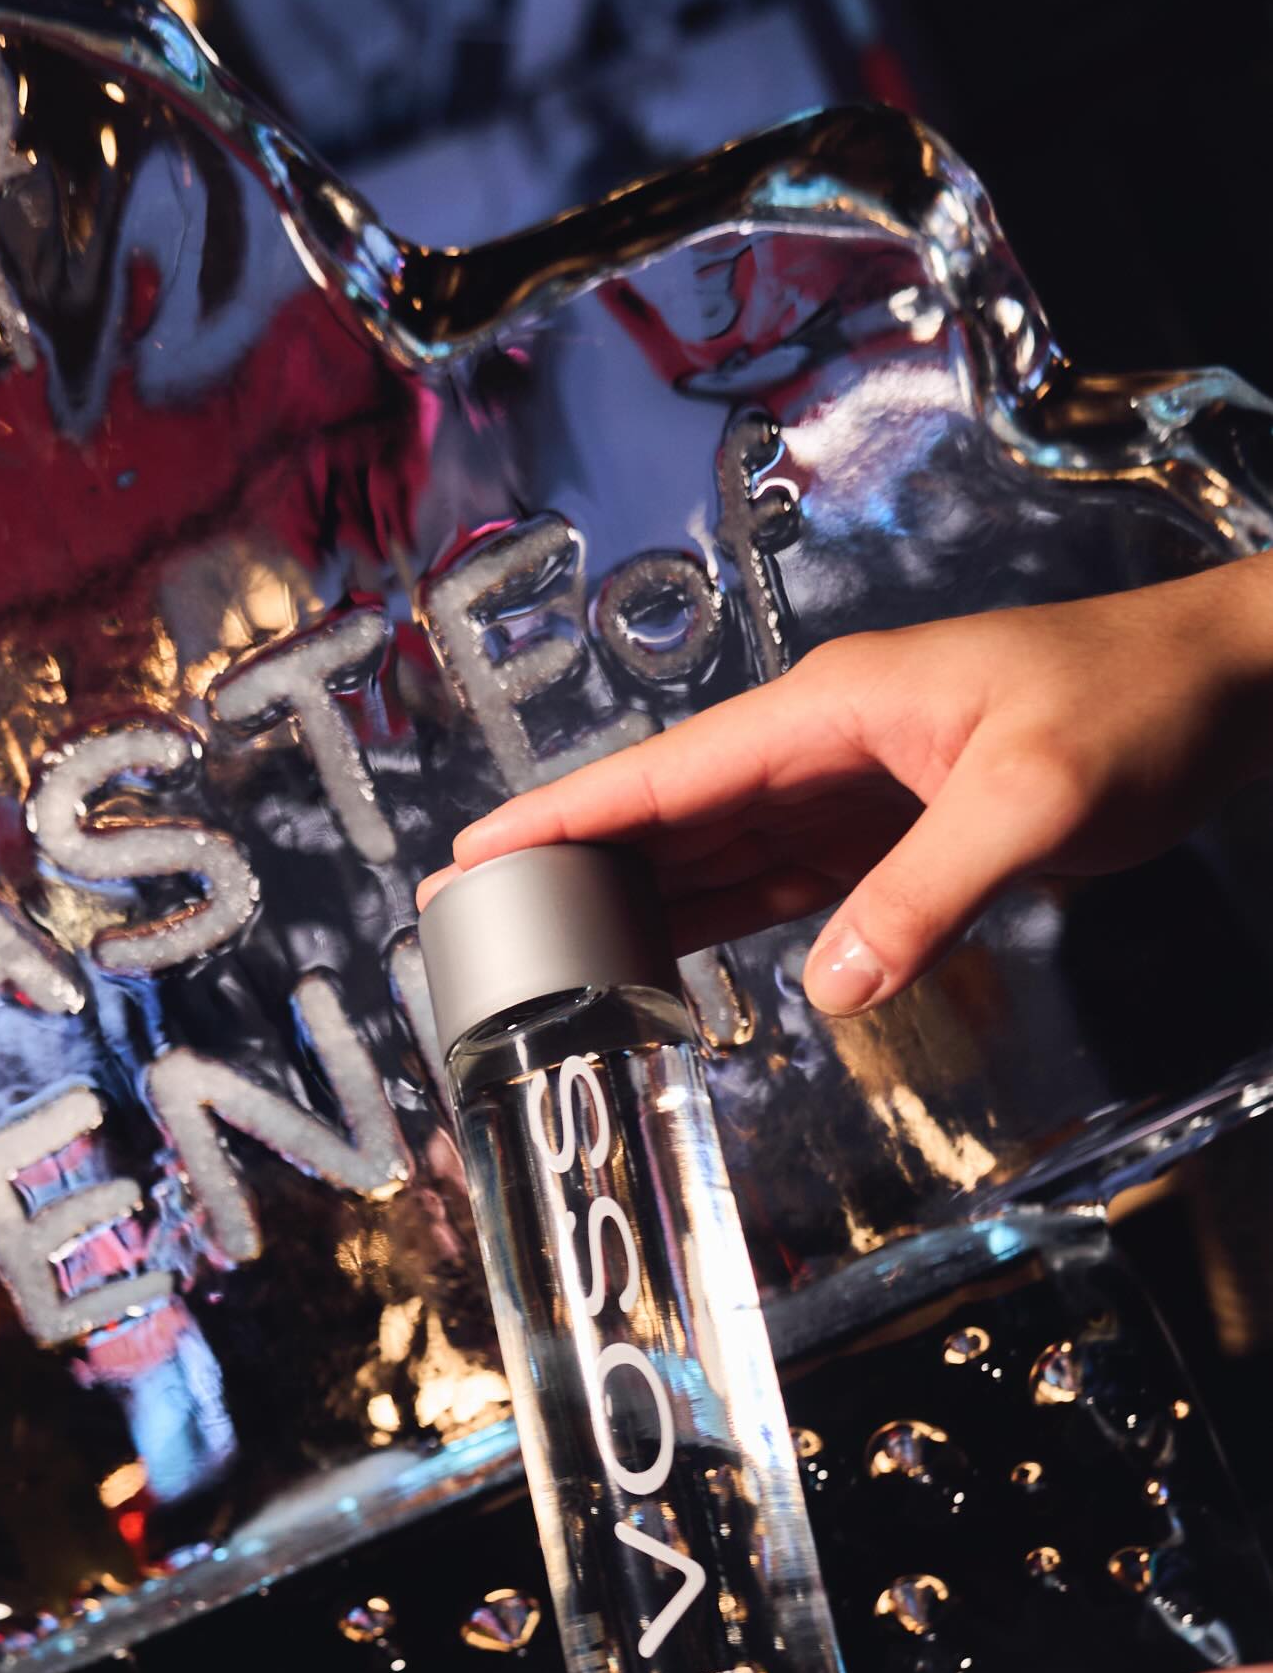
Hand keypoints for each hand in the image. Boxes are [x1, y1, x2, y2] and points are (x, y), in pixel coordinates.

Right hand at [429, 560, 1272, 1014]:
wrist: (1224, 687)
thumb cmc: (1136, 704)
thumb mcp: (1036, 800)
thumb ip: (928, 893)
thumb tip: (829, 985)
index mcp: (829, 710)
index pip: (666, 773)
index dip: (565, 818)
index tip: (474, 858)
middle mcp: (823, 746)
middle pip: (668, 820)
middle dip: (572, 872)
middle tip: (479, 937)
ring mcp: (853, 791)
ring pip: (715, 859)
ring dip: (636, 907)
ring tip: (542, 962)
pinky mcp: (891, 835)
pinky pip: (779, 887)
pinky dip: (720, 928)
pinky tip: (664, 964)